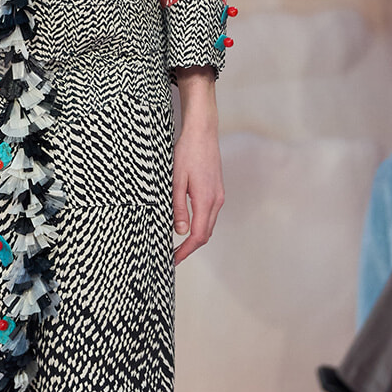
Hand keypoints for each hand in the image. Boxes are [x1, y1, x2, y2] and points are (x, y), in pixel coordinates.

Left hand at [173, 68, 223, 264]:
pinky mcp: (217, 189)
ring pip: (209, 224)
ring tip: (178, 244)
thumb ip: (178, 207)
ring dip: (195, 237)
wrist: (203, 130)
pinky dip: (200, 224)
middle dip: (190, 248)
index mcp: (206, 200)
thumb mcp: (176, 180)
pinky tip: (188, 224)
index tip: (174, 260)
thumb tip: (180, 231)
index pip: (199, 236)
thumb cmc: (187, 152)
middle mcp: (216, 200)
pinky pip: (210, 213)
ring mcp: (219, 195)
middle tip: (173, 256)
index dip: (186, 252)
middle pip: (206, 234)